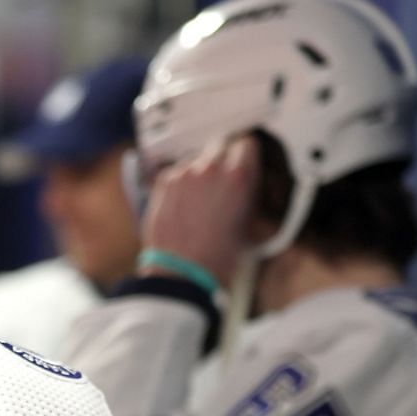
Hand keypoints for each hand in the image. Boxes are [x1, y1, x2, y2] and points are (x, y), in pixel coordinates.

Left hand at [139, 134, 260, 290]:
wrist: (184, 272)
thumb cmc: (220, 257)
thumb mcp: (253, 224)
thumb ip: (252, 194)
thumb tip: (251, 185)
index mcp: (239, 175)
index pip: (247, 143)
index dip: (246, 157)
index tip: (244, 164)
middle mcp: (211, 167)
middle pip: (220, 146)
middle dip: (223, 163)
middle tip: (222, 186)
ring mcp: (184, 173)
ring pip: (197, 159)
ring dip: (201, 173)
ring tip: (201, 201)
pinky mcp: (164, 182)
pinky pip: (178, 172)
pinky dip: (182, 183)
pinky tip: (185, 205)